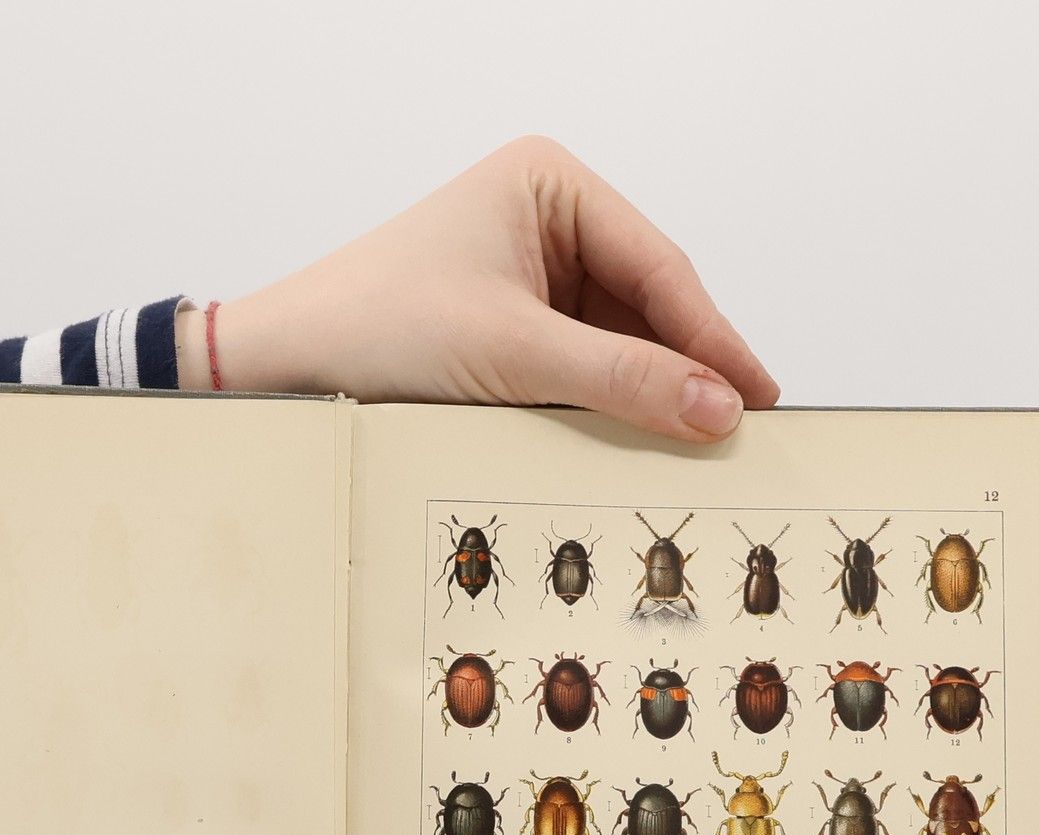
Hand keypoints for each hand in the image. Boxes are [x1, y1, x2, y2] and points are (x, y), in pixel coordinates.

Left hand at [182, 136, 778, 442]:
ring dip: (643, 394)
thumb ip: (622, 379)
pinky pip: (577, 368)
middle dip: (683, 368)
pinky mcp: (505, 330)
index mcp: (549, 184)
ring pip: (614, 342)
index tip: (755, 394)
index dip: (712, 337)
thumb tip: (717, 407)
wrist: (282, 368)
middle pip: (644, 304)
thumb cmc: (374, 328)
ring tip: (688, 446)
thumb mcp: (513, 355)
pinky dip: (601, 405)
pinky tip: (627, 441)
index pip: (658, 265)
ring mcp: (525, 277)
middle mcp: (543, 220)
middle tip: (736, 432)